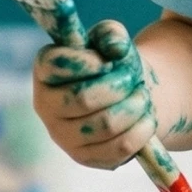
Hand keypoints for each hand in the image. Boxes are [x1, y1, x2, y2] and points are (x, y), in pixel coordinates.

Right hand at [32, 19, 156, 168]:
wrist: (126, 93)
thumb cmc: (114, 62)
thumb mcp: (113, 39)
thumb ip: (111, 34)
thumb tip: (115, 49)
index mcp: (45, 70)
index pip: (57, 64)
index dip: (88, 61)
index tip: (108, 61)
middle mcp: (45, 105)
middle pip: (83, 98)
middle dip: (119, 85)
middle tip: (133, 78)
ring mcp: (63, 136)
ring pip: (105, 125)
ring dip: (135, 106)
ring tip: (142, 96)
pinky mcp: (85, 157)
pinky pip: (120, 147)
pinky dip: (142, 129)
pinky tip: (146, 117)